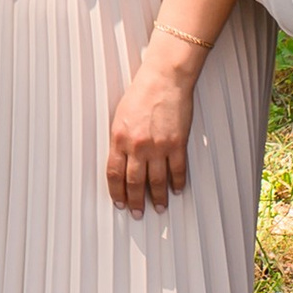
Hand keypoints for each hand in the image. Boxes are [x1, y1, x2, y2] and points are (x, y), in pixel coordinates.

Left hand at [104, 47, 196, 211]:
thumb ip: (120, 140)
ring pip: (156, 181)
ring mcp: (158, 146)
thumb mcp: (120, 116)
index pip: (114, 174)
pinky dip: (178, 183)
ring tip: (159, 208)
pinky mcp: (177, 143)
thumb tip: (121, 160)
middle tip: (137, 213)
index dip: (116, 192)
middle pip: (134, 182)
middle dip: (136, 201)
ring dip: (158, 197)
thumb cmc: (141, 93)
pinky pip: (177, 170)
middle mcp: (137, 146)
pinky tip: (177, 190)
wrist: (164, 79)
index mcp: (119, 139)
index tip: (119, 203)